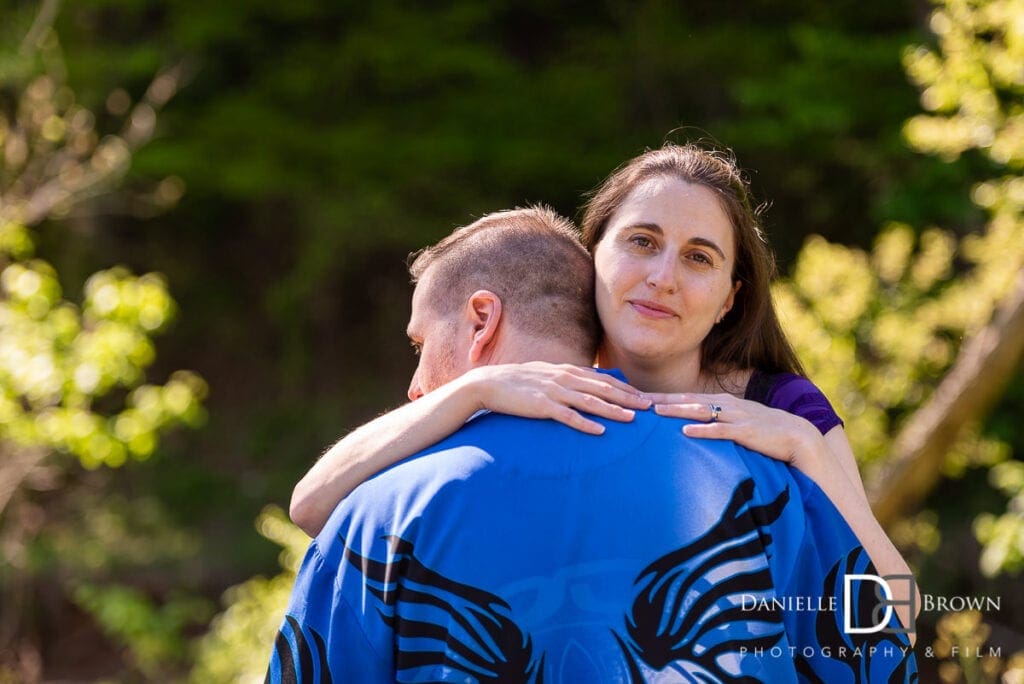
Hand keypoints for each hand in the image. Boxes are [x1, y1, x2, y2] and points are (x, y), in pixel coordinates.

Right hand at [466, 363, 650, 434]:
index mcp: (566, 371)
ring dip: (612, 410)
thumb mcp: (546, 374)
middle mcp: (564, 378)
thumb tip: (585, 383)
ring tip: (631, 418)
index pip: (603, 379)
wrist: (489, 383)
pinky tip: (600, 431)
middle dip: (628, 398)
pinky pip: (568, 416)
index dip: (625, 388)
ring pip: (590, 401)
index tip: (643, 396)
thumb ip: (566, 378)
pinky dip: (585, 423)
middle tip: (648, 407)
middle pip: (603, 389)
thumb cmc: (518, 381)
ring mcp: (553, 391)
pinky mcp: (542, 406)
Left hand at [649, 392, 827, 475]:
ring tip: (654, 411)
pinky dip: (703, 430)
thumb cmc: (764, 433)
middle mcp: (726, 405)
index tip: (639, 399)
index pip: (685, 398)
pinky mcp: (747, 432)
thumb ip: (716, 425)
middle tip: (636, 401)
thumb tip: (690, 432)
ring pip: (701, 411)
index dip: (662, 397)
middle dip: (661, 400)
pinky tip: (686, 431)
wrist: (799, 438)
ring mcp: (736, 417)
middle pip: (687, 400)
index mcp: (722, 403)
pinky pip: (721, 431)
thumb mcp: (737, 425)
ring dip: (676, 411)